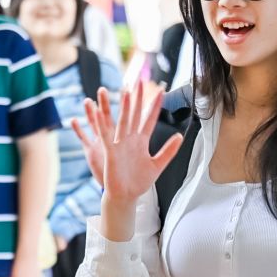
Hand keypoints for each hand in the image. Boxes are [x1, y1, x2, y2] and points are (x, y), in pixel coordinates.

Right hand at [70, 84, 184, 222]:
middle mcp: (129, 139)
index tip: (160, 92)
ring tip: (117, 91)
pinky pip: (102, 135)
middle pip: (132, 114)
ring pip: (117, 120)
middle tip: (137, 81)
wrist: (126, 195)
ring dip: (117, 106)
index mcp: (141, 141)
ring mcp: (118, 144)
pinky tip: (96, 112)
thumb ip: (168, 150)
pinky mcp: (109, 151)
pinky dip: (99, 124)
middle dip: (136, 98)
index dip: (155, 106)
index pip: (149, 119)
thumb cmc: (139, 181)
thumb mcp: (158, 165)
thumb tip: (179, 136)